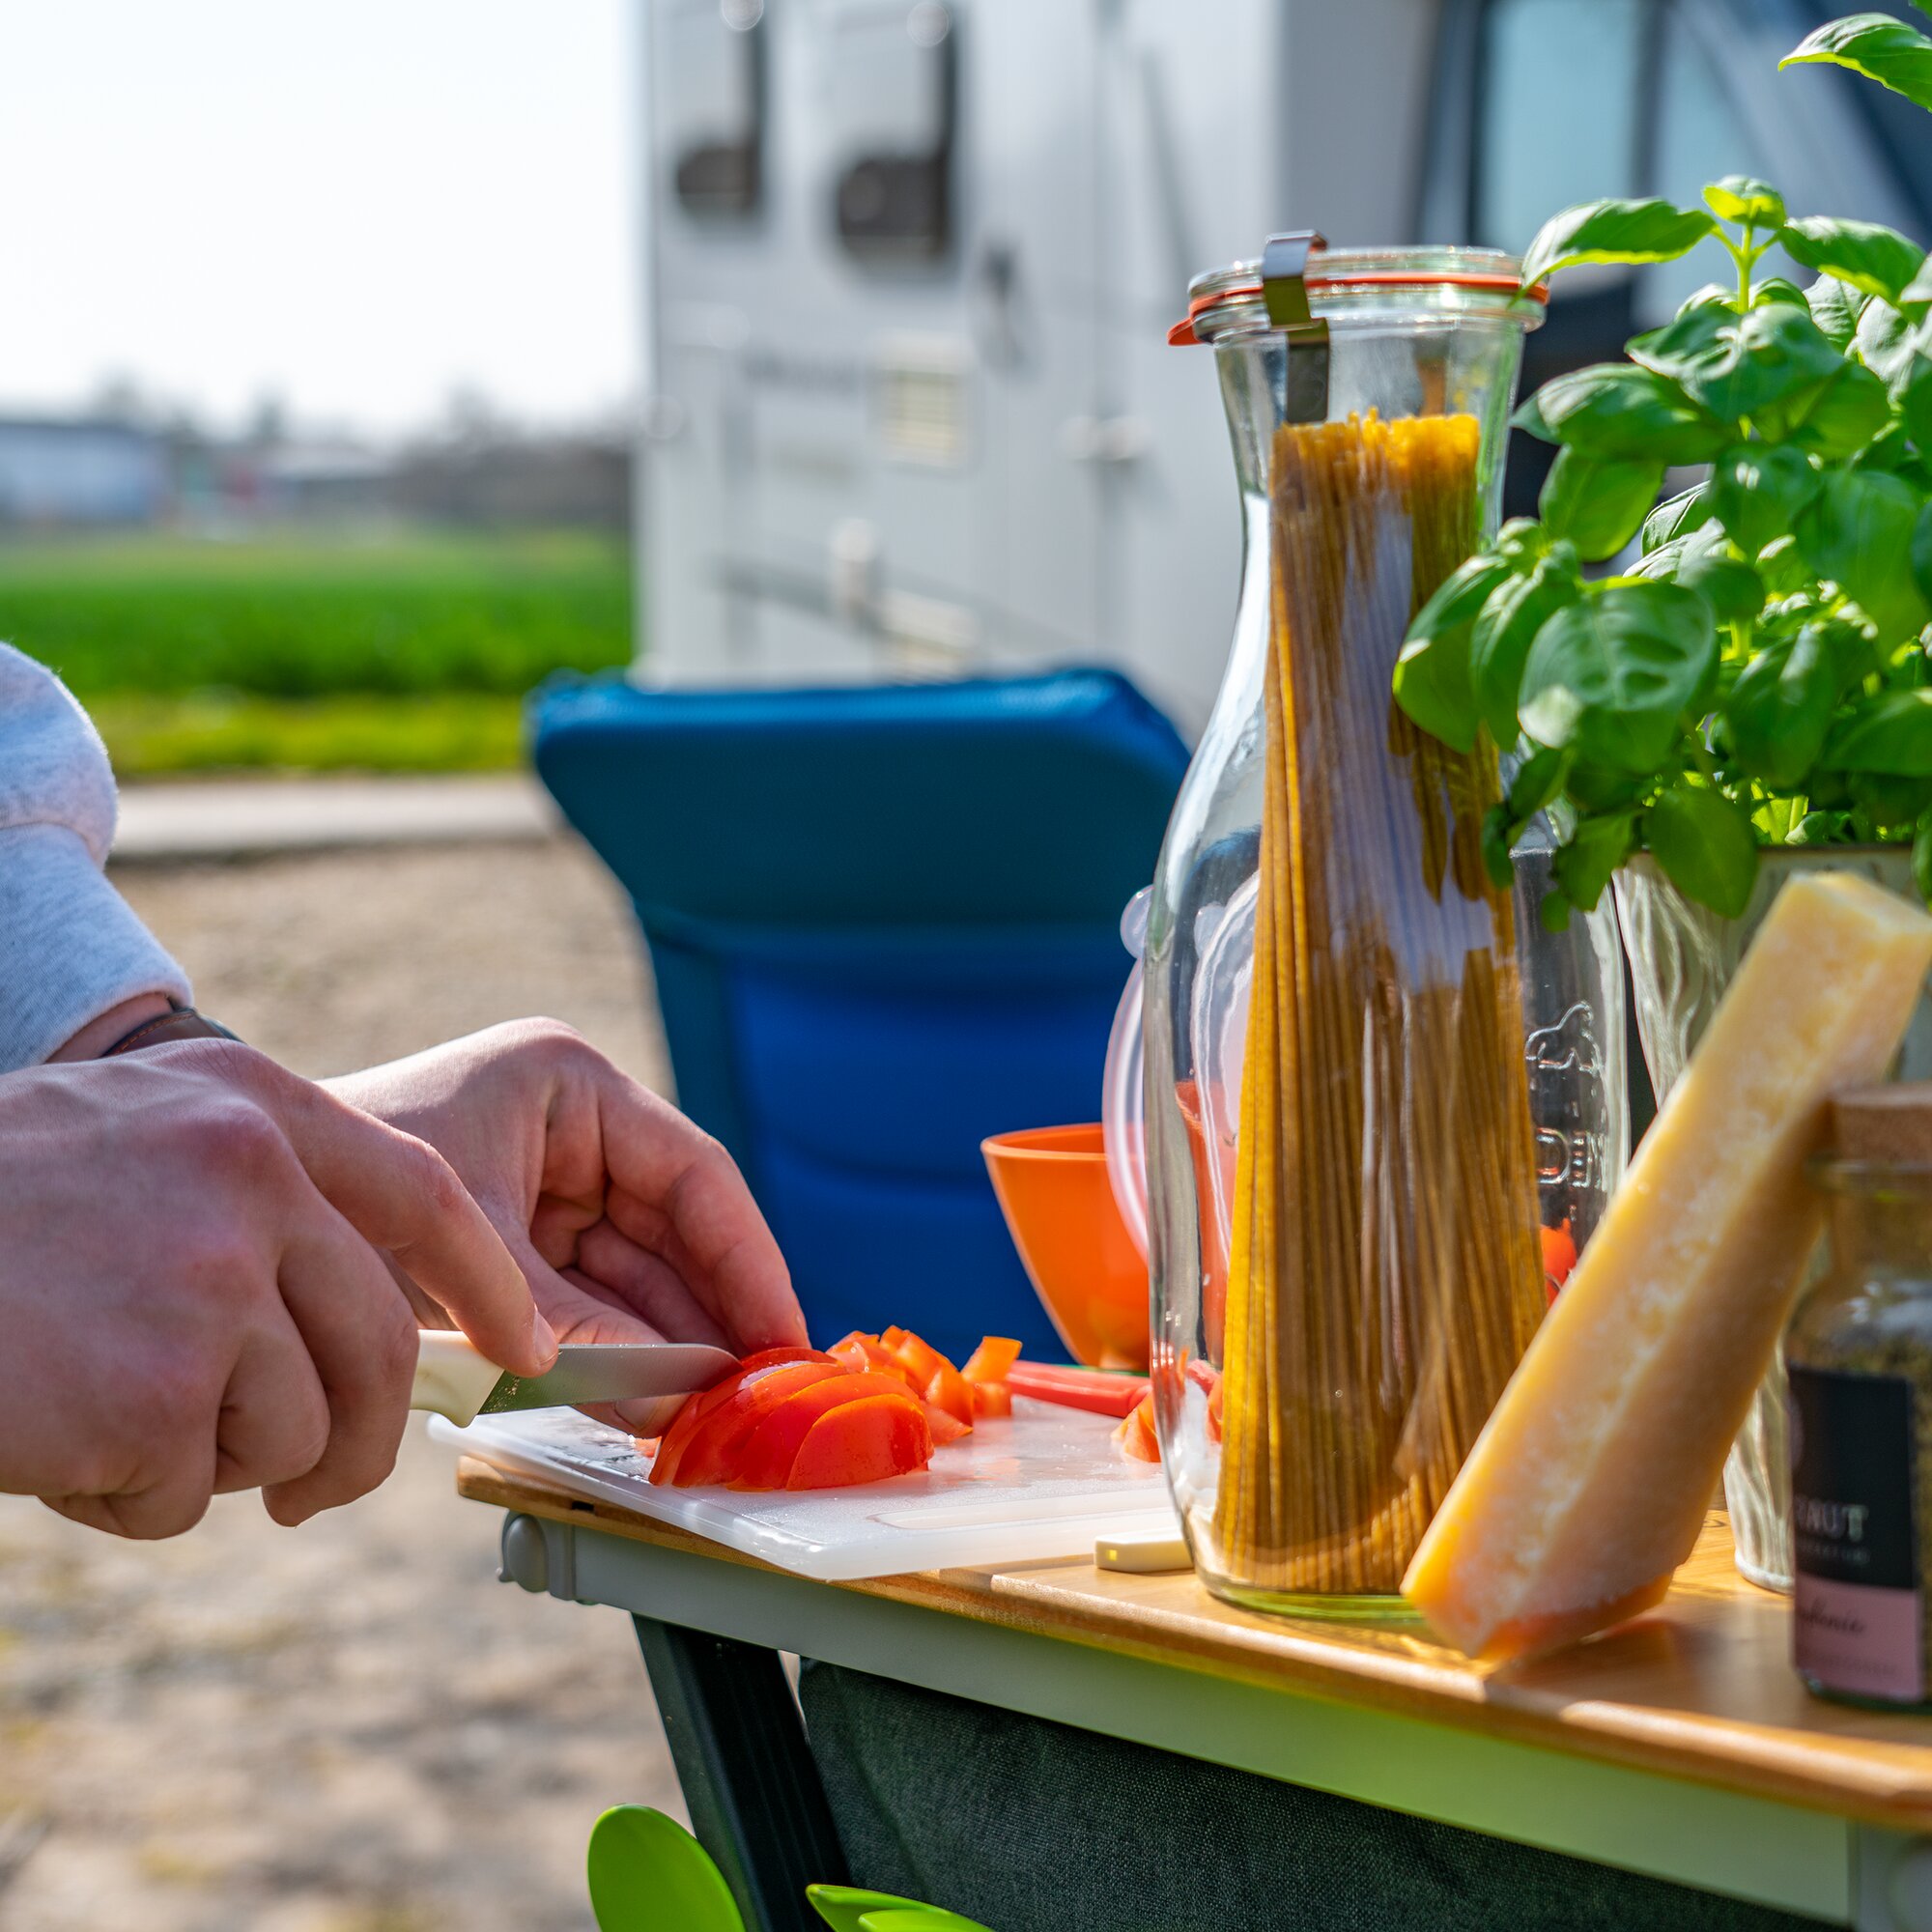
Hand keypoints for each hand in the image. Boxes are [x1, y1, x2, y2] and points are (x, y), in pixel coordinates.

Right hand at [0, 1042, 550, 1537]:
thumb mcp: (122, 1141)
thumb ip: (246, 1193)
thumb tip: (351, 1311)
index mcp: (245, 1103)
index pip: (424, 1193)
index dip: (485, 1280)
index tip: (528, 1344)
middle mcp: (249, 1171)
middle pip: (377, 1342)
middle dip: (354, 1440)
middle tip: (311, 1492)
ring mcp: (211, 1273)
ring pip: (293, 1428)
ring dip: (204, 1461)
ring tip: (94, 1415)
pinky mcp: (159, 1383)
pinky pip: (190, 1490)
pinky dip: (125, 1499)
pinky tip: (47, 1443)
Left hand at [327, 1020, 803, 1430]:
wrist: (231, 1225)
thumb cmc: (336, 1207)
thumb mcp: (467, 1267)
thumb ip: (580, 1337)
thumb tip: (680, 1406)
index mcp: (567, 1084)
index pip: (694, 1176)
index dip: (748, 1263)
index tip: (784, 1341)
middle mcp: (571, 1127)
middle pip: (676, 1232)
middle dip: (712, 1318)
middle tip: (757, 1402)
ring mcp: (548, 1186)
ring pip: (640, 1277)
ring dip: (671, 1348)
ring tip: (714, 1421)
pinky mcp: (521, 1244)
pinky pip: (594, 1305)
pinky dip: (620, 1357)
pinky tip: (655, 1408)